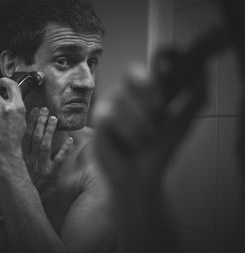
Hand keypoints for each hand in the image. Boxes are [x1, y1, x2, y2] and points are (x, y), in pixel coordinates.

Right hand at [22, 107, 73, 193]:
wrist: (22, 203)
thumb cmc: (21, 184)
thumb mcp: (16, 169)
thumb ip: (18, 155)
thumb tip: (15, 138)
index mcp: (21, 158)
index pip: (25, 136)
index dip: (29, 123)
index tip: (33, 110)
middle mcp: (30, 161)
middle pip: (35, 138)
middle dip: (40, 123)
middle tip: (45, 109)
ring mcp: (41, 168)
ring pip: (45, 146)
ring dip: (49, 131)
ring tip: (54, 118)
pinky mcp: (51, 176)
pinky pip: (59, 161)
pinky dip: (64, 150)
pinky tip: (70, 140)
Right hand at [96, 43, 212, 192]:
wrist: (140, 178)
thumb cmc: (158, 151)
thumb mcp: (180, 125)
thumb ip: (192, 102)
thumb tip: (204, 77)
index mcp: (150, 93)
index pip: (153, 65)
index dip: (163, 55)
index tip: (172, 57)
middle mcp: (130, 94)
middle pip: (132, 71)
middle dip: (146, 87)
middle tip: (159, 106)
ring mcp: (113, 104)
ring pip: (124, 98)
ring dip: (141, 123)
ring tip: (148, 140)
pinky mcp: (100, 119)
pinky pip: (112, 115)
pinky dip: (127, 132)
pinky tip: (133, 144)